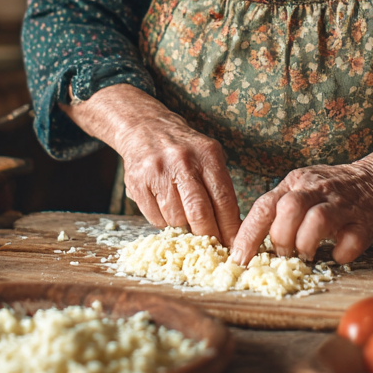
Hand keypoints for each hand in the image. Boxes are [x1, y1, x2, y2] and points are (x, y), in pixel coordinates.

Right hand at [61, 84, 241, 245]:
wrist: (145, 128)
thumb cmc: (184, 149)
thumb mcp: (209, 156)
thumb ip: (220, 187)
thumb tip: (233, 230)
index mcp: (206, 155)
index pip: (223, 199)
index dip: (230, 228)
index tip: (234, 244)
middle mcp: (182, 161)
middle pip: (199, 214)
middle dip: (208, 235)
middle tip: (212, 244)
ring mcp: (158, 172)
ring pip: (176, 219)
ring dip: (184, 227)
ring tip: (186, 218)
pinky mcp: (137, 183)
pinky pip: (155, 218)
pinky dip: (164, 222)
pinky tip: (166, 209)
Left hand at [231, 162, 372, 265]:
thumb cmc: (329, 193)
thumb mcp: (300, 190)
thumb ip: (278, 210)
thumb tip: (246, 244)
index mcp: (295, 183)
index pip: (265, 206)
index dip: (249, 234)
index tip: (239, 259)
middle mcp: (317, 190)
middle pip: (289, 209)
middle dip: (281, 237)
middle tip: (284, 252)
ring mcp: (342, 205)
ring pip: (318, 220)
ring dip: (306, 243)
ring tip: (307, 253)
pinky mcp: (365, 222)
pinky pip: (350, 242)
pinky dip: (340, 254)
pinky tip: (337, 253)